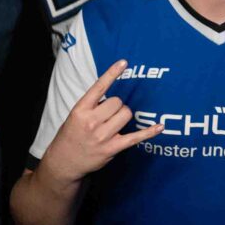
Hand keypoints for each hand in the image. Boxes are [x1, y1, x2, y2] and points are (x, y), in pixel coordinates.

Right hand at [43, 60, 162, 184]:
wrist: (64, 161)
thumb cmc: (72, 134)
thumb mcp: (76, 115)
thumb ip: (93, 106)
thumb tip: (115, 99)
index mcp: (80, 110)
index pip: (99, 87)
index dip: (112, 74)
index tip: (124, 62)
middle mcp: (91, 122)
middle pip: (118, 102)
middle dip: (116, 106)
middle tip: (108, 115)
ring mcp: (102, 136)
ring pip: (126, 114)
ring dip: (123, 116)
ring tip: (114, 123)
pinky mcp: (112, 148)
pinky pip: (135, 137)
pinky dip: (148, 132)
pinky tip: (160, 126)